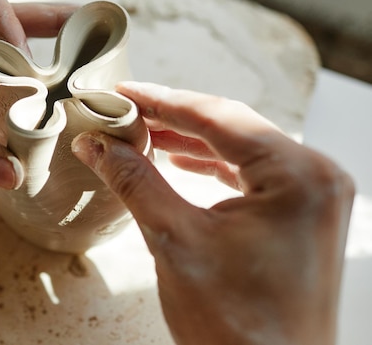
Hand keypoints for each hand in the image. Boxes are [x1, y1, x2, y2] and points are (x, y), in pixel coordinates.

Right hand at [72, 81, 353, 344]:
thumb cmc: (234, 326)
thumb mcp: (174, 241)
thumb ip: (135, 181)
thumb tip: (97, 144)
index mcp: (298, 175)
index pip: (217, 117)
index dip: (161, 101)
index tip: (122, 92)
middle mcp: (316, 177)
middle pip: (232, 127)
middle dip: (173, 119)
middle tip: (124, 111)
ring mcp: (314, 196)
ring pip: (241, 148)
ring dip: (190, 141)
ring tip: (142, 134)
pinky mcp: (303, 215)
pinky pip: (252, 174)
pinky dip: (212, 166)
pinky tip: (179, 161)